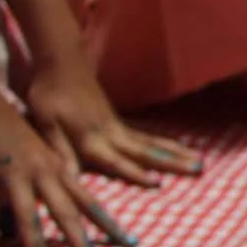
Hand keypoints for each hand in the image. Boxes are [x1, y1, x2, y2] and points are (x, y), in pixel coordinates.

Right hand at [0, 83, 132, 246]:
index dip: (109, 223)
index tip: (130, 243)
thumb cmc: (1, 118)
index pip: (89, 200)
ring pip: (29, 223)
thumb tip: (57, 194)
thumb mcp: (34, 146)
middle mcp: (41, 174)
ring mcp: (12, 178)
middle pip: (67, 216)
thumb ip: (46, 171)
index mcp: (55, 167)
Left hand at [25, 61, 201, 186]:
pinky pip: (148, 137)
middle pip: (145, 152)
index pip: (115, 159)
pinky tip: (184, 149)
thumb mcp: (45, 122)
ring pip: (152, 144)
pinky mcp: (120, 123)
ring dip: (177, 154)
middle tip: (198, 169)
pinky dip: (167, 145)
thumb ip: (59, 149)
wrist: (62, 63)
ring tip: (201, 163)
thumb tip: (66, 176)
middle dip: (172, 162)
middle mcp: (110, 134)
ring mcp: (118, 127)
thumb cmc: (48, 93)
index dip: (134, 172)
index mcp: (90, 138)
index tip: (157, 183)